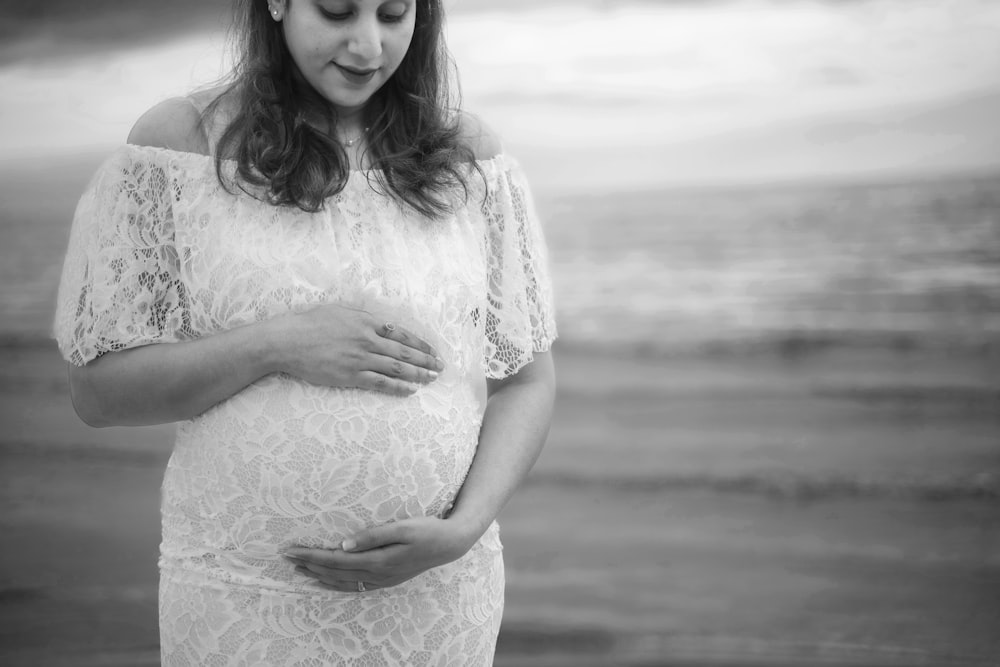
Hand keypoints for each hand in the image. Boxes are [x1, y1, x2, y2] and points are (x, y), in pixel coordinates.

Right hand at [268, 303, 443, 395]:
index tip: (432, 351)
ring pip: (397, 368)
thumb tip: (382, 324)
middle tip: (441, 367)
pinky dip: (397, 388)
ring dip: (418, 375)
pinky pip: (380, 383)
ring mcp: (360, 359)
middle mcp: (367, 340)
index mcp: (366, 322)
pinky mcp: (350, 376)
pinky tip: (410, 391)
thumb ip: (363, 317)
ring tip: (432, 379)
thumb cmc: (311, 323)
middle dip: (426, 361)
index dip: (420, 344)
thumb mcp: (340, 311)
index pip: (401, 334)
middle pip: (404, 352)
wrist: (288, 341)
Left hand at [282, 517, 479, 591]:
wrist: (450, 544)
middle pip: (334, 572)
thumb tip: (343, 544)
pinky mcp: (386, 579)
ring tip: (298, 569)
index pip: (335, 559)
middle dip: (308, 564)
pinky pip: (354, 586)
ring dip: (318, 575)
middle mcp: (377, 575)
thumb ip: (373, 536)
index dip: (311, 555)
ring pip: (342, 582)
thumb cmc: (427, 530)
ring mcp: (382, 580)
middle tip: (285, 557)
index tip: (291, 549)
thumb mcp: (403, 527)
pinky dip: (335, 584)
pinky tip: (325, 581)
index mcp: (378, 561)